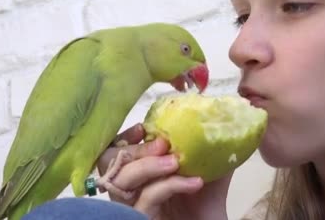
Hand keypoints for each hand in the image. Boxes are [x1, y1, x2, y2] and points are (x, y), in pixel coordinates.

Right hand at [97, 123, 231, 219]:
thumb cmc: (206, 200)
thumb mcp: (208, 166)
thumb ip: (207, 143)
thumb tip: (217, 115)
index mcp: (141, 168)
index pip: (115, 147)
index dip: (125, 135)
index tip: (145, 128)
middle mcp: (130, 186)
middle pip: (108, 160)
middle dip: (135, 148)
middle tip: (164, 144)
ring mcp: (131, 205)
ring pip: (121, 179)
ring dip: (148, 165)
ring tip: (176, 162)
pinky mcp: (139, 218)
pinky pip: (146, 198)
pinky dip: (170, 185)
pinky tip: (194, 182)